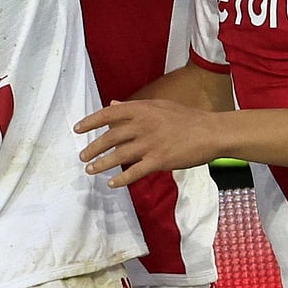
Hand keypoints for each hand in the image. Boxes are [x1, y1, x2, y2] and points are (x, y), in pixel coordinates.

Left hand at [74, 99, 218, 187]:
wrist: (210, 132)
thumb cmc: (186, 118)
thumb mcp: (159, 105)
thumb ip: (134, 106)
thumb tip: (113, 104)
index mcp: (141, 109)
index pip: (108, 114)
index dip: (90, 122)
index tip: (77, 129)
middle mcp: (142, 125)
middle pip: (110, 138)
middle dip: (93, 148)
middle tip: (82, 157)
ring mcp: (150, 144)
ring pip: (118, 156)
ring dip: (102, 164)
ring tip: (91, 170)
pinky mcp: (159, 161)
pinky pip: (135, 172)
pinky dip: (121, 179)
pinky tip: (112, 183)